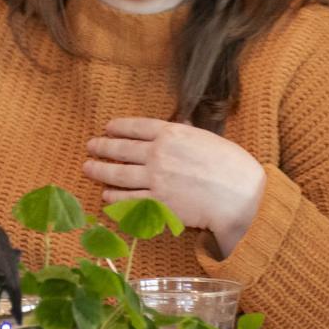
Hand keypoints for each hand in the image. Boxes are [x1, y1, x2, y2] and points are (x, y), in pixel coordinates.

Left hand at [83, 117, 265, 257]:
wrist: (239, 196)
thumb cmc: (231, 165)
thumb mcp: (206, 138)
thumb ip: (186, 133)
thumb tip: (177, 124)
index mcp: (171, 133)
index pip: (135, 126)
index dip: (117, 127)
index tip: (108, 128)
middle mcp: (158, 154)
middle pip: (120, 149)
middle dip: (102, 147)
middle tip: (91, 146)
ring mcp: (155, 179)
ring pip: (118, 174)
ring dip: (100, 171)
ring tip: (88, 168)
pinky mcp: (156, 203)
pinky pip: (128, 199)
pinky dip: (114, 197)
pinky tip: (106, 195)